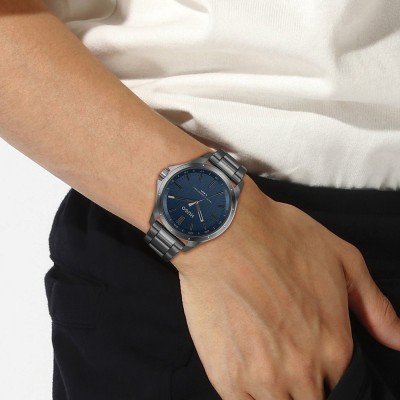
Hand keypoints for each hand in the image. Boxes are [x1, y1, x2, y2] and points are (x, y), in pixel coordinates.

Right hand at [172, 177, 399, 398]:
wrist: (223, 231)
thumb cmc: (279, 238)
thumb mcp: (341, 258)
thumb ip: (373, 306)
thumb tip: (398, 340)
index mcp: (333, 345)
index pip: (341, 388)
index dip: (326, 375)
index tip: (311, 360)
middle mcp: (302, 370)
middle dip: (304, 387)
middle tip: (286, 358)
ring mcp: (262, 377)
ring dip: (275, 392)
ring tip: (263, 360)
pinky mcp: (226, 375)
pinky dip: (248, 396)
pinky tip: (245, 370)